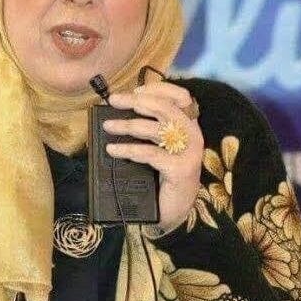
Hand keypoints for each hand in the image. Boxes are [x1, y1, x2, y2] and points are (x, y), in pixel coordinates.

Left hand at [103, 82, 203, 231]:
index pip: (181, 96)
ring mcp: (188, 153)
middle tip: (113, 101)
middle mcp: (192, 135)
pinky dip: (128, 150)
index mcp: (189, 126)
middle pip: (164, 108)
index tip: (135, 89)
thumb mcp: (159, 147)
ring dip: (126, 125)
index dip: (158, 88)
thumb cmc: (163, 176)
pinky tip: (113, 150)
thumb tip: (119, 112)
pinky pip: (150, 153)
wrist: (174, 211)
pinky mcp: (179, 169)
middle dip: (135, 101)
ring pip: (154, 129)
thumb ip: (149, 129)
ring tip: (108, 127)